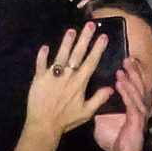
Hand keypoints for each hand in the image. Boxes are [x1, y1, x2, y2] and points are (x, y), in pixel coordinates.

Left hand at [23, 23, 111, 138]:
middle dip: (85, 38)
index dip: (98, 48)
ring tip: (71, 30)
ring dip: (66, 42)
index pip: (91, 62)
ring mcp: (52, 75)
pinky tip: (44, 46)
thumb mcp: (86, 112)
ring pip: (60, 55)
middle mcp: (67, 75)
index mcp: (79, 82)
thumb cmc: (66, 120)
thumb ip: (99, 99)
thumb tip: (112, 88)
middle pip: (77, 53)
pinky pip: (40, 64)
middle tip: (89, 24)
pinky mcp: (39, 78)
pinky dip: (42, 56)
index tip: (103, 36)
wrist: (44, 125)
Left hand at [94, 57, 151, 150]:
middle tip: (127, 59)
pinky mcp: (137, 120)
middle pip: (137, 84)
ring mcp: (139, 112)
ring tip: (121, 70)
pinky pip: (131, 104)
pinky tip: (119, 84)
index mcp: (131, 104)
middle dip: (133, 71)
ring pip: (136, 91)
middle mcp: (137, 106)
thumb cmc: (112, 138)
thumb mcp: (102, 118)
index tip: (125, 60)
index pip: (132, 84)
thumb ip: (99, 104)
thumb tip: (90, 93)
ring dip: (129, 80)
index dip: (131, 72)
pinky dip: (126, 93)